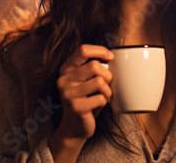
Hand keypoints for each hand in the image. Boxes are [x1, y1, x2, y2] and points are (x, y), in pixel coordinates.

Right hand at [49, 45, 113, 160]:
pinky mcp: (76, 107)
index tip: (111, 57)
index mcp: (66, 68)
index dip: (100, 51)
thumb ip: (93, 67)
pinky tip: (100, 104)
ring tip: (104, 95)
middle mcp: (64, 79)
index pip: (83, 50)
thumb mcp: (86, 79)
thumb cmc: (86, 98)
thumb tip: (111, 56)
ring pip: (99, 81)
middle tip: (108, 84)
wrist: (75, 126)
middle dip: (108, 74)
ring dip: (108, 90)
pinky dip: (105, 101)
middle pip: (94, 65)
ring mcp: (68, 94)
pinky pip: (100, 98)